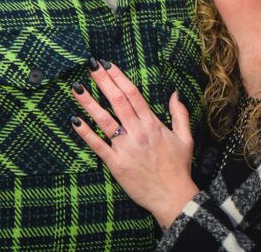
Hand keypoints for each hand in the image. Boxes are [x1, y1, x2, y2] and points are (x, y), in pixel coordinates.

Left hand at [70, 60, 198, 228]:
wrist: (173, 197)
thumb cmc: (178, 169)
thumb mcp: (185, 138)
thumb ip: (179, 114)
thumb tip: (175, 94)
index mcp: (152, 124)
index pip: (133, 94)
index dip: (119, 77)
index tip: (107, 64)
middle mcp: (138, 132)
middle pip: (117, 101)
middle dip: (103, 81)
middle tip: (90, 65)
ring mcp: (126, 148)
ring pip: (104, 120)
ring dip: (89, 103)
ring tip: (76, 88)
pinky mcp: (116, 164)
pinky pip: (98, 145)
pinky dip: (85, 133)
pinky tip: (75, 120)